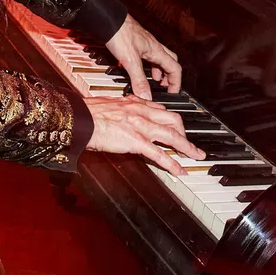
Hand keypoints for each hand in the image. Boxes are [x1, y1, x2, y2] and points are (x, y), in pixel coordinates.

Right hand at [83, 96, 202, 175]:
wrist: (80, 118)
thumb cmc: (88, 113)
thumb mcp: (109, 105)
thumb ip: (120, 109)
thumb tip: (122, 112)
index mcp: (135, 104)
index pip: (161, 110)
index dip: (172, 120)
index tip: (177, 127)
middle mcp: (142, 112)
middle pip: (174, 120)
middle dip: (185, 133)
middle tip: (190, 145)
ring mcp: (141, 127)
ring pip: (172, 136)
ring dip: (187, 147)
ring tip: (195, 156)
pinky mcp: (136, 141)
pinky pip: (159, 154)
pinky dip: (172, 164)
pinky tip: (180, 171)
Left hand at [102, 15, 181, 101]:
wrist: (108, 19)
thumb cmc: (120, 33)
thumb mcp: (130, 60)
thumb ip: (138, 79)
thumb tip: (146, 96)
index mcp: (157, 51)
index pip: (175, 68)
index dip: (176, 83)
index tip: (172, 93)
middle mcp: (153, 46)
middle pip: (170, 61)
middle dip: (170, 75)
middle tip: (165, 87)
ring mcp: (145, 43)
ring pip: (159, 58)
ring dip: (159, 70)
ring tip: (153, 80)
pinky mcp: (136, 41)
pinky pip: (147, 54)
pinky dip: (147, 64)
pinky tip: (138, 67)